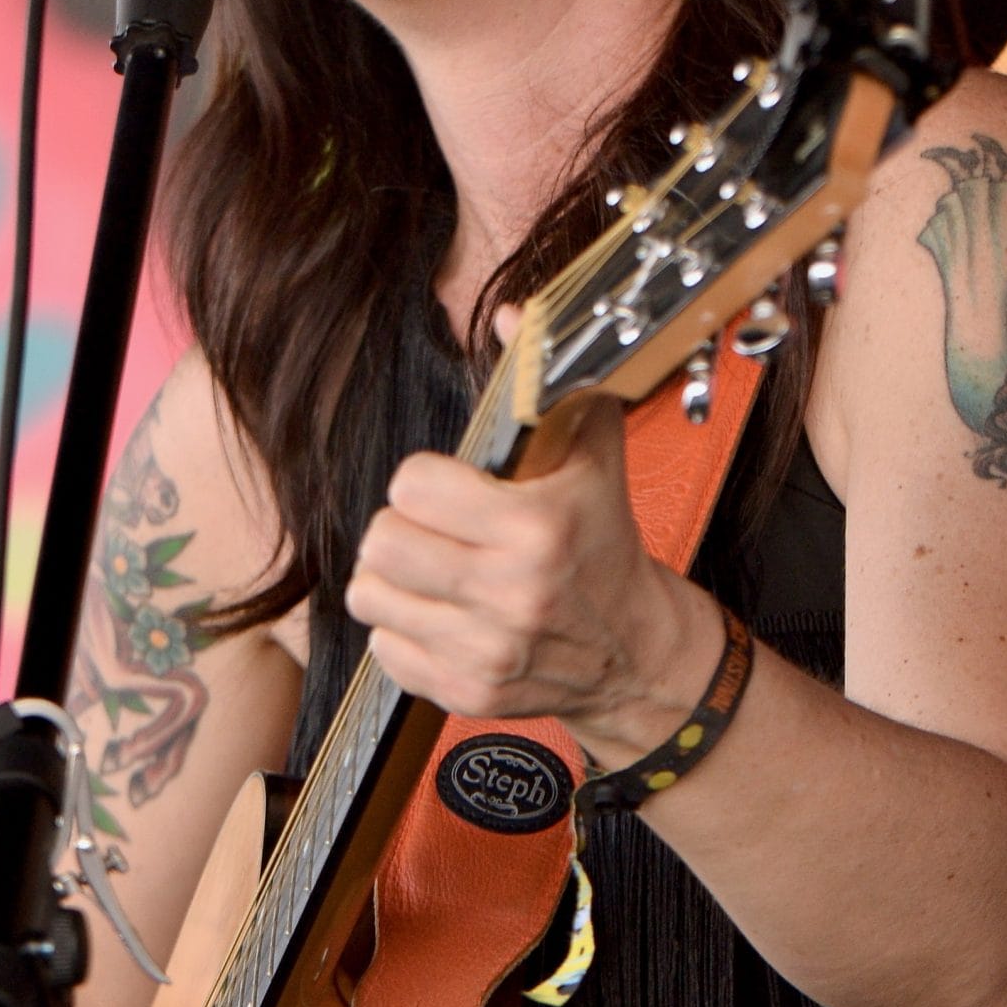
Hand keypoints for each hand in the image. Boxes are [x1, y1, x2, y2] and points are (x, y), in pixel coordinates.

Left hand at [346, 373, 722, 755]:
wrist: (634, 651)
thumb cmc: (603, 541)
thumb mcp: (593, 452)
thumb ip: (548, 381)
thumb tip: (512, 314)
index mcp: (536, 526)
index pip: (412, 485)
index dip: (424, 479)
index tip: (448, 486)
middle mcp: (509, 593)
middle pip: (381, 542)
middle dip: (400, 527)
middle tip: (430, 528)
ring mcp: (486, 650)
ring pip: (371, 596)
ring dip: (394, 579)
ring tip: (431, 570)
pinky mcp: (468, 692)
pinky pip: (385, 650)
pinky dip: (404, 629)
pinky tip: (443, 613)